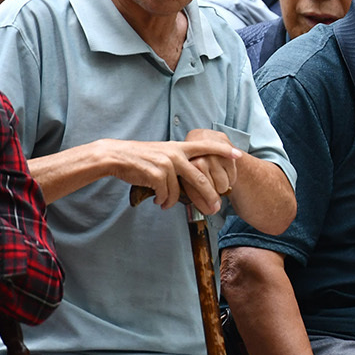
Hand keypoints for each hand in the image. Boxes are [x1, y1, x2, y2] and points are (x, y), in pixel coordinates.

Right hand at [105, 137, 242, 214]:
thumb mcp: (162, 153)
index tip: (238, 154)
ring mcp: (167, 164)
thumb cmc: (139, 158)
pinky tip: (158, 202)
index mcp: (178, 147)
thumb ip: (178, 161)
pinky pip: (167, 195)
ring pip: (180, 192)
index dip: (223, 150)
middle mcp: (175, 154)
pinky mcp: (157, 174)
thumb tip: (192, 179)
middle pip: (201, 179)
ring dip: (173, 201)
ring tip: (165, 203)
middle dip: (210, 195)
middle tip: (216, 207)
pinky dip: (163, 201)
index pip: (206, 146)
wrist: (116, 156)